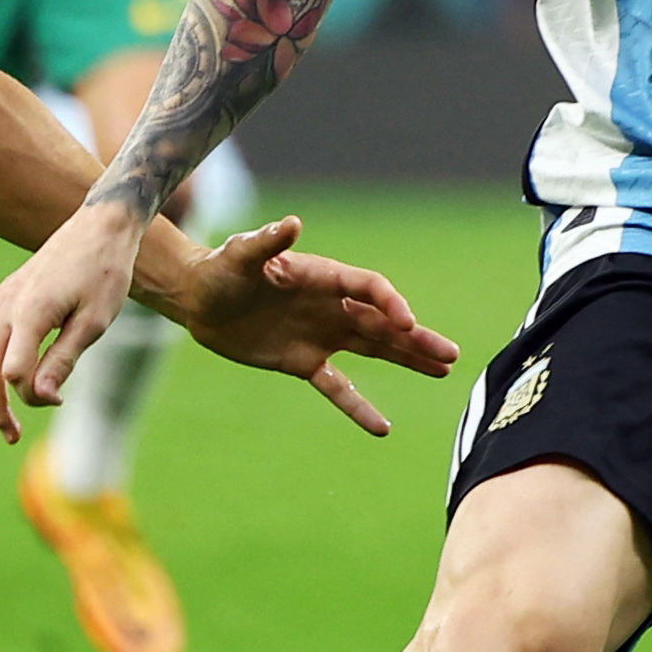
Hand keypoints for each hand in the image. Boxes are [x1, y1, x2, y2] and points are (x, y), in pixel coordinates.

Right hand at [0, 199, 153, 437]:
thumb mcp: (95, 321)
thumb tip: (40, 396)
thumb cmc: (104, 273)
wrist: (98, 228)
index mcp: (31, 312)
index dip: (30, 396)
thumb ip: (64, 358)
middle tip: (12, 436)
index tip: (58, 399)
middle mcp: (6, 306)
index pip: (13, 372)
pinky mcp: (1, 298)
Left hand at [161, 214, 461, 435]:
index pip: (369, 289)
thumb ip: (269, 241)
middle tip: (451, 355)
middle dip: (417, 339)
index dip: (390, 304)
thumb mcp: (242, 254)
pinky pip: (338, 388)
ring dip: (407, 360)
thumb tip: (292, 223)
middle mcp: (330, 306)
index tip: (407, 324)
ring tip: (443, 370)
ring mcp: (321, 335)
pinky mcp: (304, 362)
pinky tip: (383, 428)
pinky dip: (359, 406)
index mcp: (323, 277)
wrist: (200, 298)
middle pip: (383, 323)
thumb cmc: (221, 267)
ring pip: (374, 350)